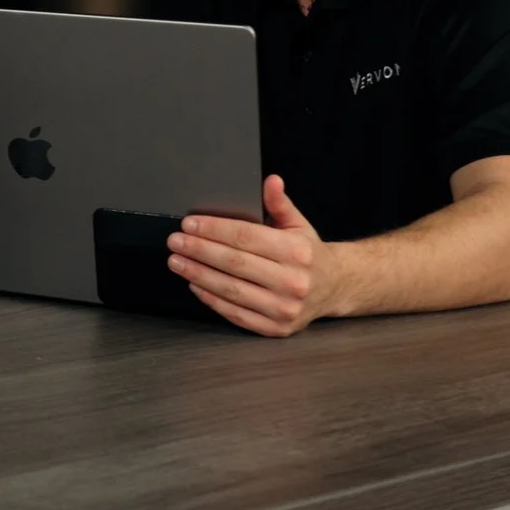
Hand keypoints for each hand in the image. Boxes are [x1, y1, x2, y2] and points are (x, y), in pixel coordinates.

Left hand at [165, 175, 342, 336]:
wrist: (334, 287)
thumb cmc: (308, 253)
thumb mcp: (298, 224)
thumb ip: (280, 203)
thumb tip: (271, 180)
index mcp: (297, 251)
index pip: (245, 237)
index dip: (214, 229)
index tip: (189, 224)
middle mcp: (292, 281)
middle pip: (234, 263)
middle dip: (199, 250)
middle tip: (175, 242)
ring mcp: (284, 308)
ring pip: (231, 290)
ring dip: (198, 275)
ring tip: (177, 262)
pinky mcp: (276, 329)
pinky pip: (236, 314)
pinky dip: (211, 299)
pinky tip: (195, 284)